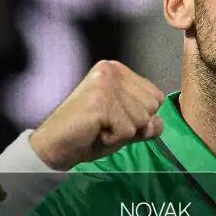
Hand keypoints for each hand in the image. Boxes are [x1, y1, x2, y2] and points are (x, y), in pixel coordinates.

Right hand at [30, 60, 164, 170]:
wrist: (55, 146)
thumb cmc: (86, 134)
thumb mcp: (123, 127)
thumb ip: (144, 123)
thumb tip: (159, 123)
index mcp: (116, 70)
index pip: (156, 96)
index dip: (138, 117)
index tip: (112, 118)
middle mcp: (111, 71)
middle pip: (152, 106)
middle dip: (132, 124)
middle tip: (104, 124)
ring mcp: (105, 84)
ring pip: (142, 119)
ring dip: (122, 133)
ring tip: (99, 127)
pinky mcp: (101, 101)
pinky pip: (128, 130)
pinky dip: (113, 139)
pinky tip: (94, 131)